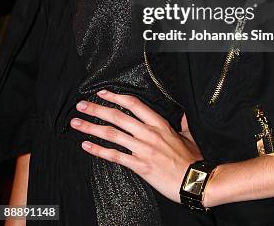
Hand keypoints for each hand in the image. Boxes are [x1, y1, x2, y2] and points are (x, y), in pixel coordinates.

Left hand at [70, 90, 202, 202]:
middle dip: (97, 109)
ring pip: (112, 134)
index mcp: (159, 124)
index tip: (103, 93)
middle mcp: (148, 134)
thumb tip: (182, 114)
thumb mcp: (189, 136)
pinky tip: (87, 146)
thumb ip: (182, 123)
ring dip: (92, 127)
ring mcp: (143, 149)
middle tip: (81, 105)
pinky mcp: (140, 165)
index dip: (116, 96)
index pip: (134, 104)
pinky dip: (99, 150)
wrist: (195, 180)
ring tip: (77, 123)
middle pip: (118, 116)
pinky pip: (115, 156)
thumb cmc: (192, 159)